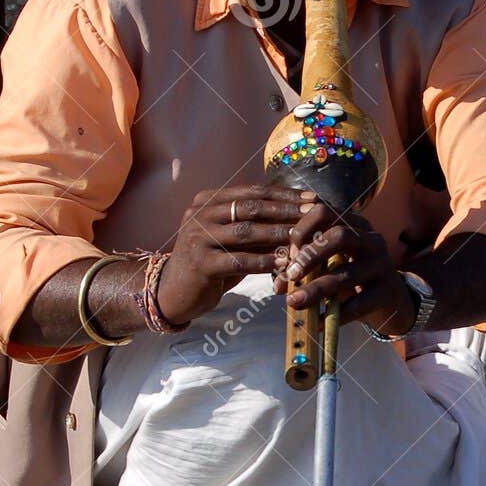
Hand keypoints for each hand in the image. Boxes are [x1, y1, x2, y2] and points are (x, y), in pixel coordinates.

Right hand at [157, 184, 316, 324]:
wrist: (173, 293)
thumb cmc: (210, 265)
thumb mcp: (231, 241)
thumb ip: (255, 228)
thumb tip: (297, 218)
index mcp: (207, 201)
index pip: (251, 193)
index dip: (283, 195)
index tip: (310, 198)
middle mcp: (200, 213)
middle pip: (251, 208)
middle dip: (285, 210)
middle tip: (312, 213)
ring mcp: (198, 237)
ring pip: (246, 232)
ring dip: (278, 235)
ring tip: (303, 238)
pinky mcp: (200, 263)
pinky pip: (239, 260)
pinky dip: (264, 262)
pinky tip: (284, 264)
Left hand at [273, 200, 416, 335]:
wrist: (391, 300)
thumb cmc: (353, 278)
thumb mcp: (330, 266)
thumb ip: (305, 268)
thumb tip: (279, 285)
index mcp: (353, 225)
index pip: (324, 212)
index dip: (301, 230)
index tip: (287, 253)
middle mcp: (371, 239)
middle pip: (339, 235)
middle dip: (310, 255)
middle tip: (292, 274)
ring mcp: (383, 265)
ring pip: (346, 274)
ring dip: (316, 289)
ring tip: (294, 302)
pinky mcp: (387, 292)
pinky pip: (358, 304)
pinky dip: (334, 315)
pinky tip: (316, 323)